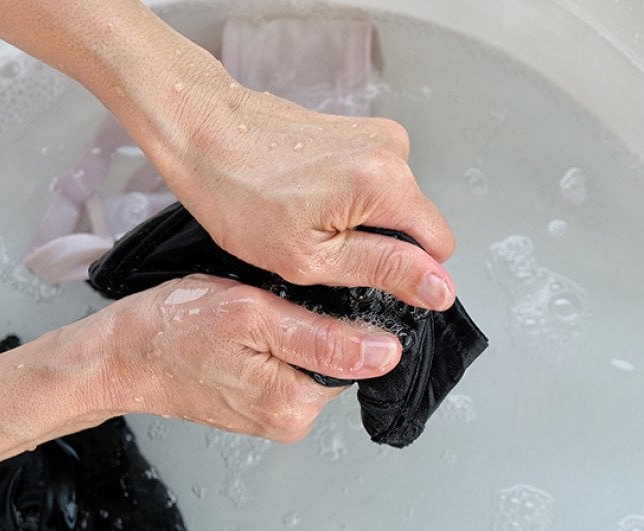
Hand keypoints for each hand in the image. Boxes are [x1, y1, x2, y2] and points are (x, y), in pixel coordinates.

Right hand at [82, 275, 402, 441]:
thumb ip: (323, 338)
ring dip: (290, 328)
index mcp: (294, 405)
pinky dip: (272, 339)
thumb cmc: (169, 330)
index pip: (359, 356)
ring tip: (250, 314)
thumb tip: (384, 353)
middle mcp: (288, 421)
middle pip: (337, 357)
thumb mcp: (252, 316)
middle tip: (267, 301)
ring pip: (311, 357)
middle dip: (313, 321)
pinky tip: (244, 329)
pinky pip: (286, 364)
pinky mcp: (259, 404)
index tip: (304, 295)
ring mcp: (273, 415)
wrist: (116, 356)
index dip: (344, 315)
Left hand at [139, 63, 457, 310]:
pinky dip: (346, 197)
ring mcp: (377, 135)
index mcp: (386, 182)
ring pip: (392, 205)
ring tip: (305, 216)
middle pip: (415, 223)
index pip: (439, 247)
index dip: (407, 272)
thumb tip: (438, 288)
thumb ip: (384, 270)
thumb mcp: (311, 257)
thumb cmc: (238, 194)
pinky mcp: (361, 130)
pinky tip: (305, 196)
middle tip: (319, 245)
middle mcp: (393, 150)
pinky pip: (373, 182)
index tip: (359, 272)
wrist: (203, 132)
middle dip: (377, 244)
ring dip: (358, 220)